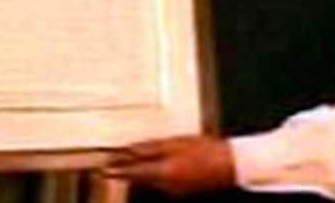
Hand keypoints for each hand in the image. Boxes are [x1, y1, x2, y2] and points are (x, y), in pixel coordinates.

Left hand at [102, 135, 234, 196]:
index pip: (132, 173)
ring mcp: (175, 191)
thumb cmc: (205, 150)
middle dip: (126, 170)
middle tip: (111, 162)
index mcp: (164, 172)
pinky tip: (158, 164)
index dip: (116, 170)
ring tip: (132, 160)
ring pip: (150, 181)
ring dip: (141, 171)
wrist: (231, 164)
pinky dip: (156, 174)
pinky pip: (162, 183)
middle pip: (140, 178)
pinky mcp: (182, 192)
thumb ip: (150, 148)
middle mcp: (167, 186)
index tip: (103, 168)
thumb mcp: (175, 143)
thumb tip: (129, 150)